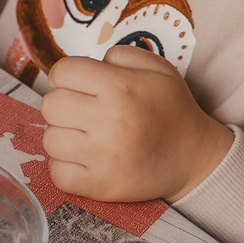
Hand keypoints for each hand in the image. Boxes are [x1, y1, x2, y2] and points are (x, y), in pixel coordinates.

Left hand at [39, 46, 233, 203]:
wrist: (194, 158)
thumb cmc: (171, 110)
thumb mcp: (157, 69)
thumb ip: (120, 56)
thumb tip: (92, 62)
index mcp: (120, 88)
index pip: (62, 72)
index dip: (68, 76)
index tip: (81, 85)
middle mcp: (108, 121)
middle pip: (50, 105)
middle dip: (63, 104)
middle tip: (82, 111)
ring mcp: (102, 157)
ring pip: (50, 140)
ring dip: (63, 136)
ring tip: (85, 136)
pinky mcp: (99, 186)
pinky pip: (56, 173)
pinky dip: (64, 166)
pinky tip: (84, 159)